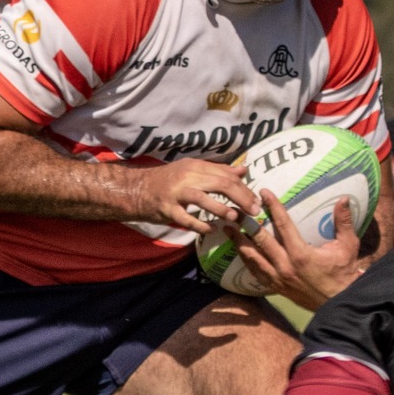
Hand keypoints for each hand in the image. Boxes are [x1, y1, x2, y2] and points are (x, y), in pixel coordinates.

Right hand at [132, 159, 258, 234]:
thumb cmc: (168, 181)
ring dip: (222, 209)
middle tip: (254, 210)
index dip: (244, 188)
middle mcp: (187, 177)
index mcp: (195, 166)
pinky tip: (211, 228)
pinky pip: (186, 219)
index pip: (226, 175)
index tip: (256, 200)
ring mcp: (175, 193)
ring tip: (236, 217)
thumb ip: (218, 171)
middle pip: (219, 184)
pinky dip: (200, 224)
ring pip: (203, 199)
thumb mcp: (193, 170)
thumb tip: (243, 170)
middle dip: (240, 197)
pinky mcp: (166, 209)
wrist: (136, 190)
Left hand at [229, 192, 365, 309]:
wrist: (338, 302)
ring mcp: (277, 278)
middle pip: (260, 240)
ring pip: (252, 258)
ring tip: (227, 229)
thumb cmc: (343, 273)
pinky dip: (245, 261)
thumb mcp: (347, 246)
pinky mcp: (274, 287)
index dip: (274, 206)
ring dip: (239, 242)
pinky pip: (255, 272)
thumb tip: (345, 198)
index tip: (264, 192)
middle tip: (234, 210)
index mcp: (300, 254)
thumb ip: (344, 222)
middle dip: (246, 224)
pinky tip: (238, 252)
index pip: (283, 224)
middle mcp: (285, 265)